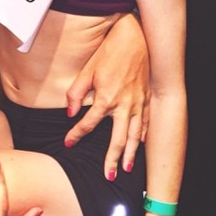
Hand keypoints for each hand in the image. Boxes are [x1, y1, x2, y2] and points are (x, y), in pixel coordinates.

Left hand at [64, 13, 149, 179]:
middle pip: (117, 139)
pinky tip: (139, 145)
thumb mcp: (87, 70)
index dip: (76, 135)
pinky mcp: (147, 98)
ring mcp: (138, 103)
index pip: (88, 124)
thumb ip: (76, 93)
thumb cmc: (109, 53)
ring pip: (135, 136)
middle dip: (111, 159)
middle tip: (107, 175)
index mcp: (106, 98)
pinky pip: (146, 123)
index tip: (68, 143)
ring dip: (130, 154)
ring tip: (125, 169)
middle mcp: (124, 105)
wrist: (135, 39)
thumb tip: (70, 113)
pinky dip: (142, 137)